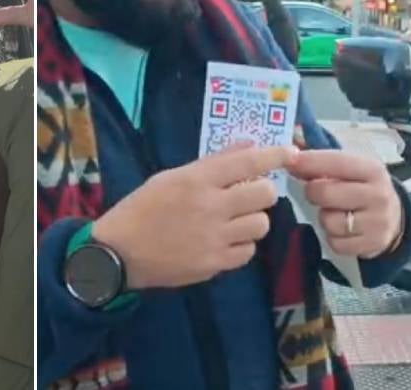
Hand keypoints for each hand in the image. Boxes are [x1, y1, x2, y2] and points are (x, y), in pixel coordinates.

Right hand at [91, 144, 297, 289]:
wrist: (119, 253)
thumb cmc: (142, 208)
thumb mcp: (171, 177)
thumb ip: (212, 163)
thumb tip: (247, 146)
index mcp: (196, 180)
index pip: (247, 162)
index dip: (275, 155)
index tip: (290, 152)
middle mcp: (210, 207)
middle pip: (265, 195)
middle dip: (262, 192)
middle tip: (248, 195)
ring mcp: (214, 238)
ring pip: (261, 225)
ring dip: (252, 220)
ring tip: (234, 221)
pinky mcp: (214, 265)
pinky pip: (247, 252)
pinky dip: (241, 245)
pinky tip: (224, 241)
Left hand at [286, 150, 403, 258]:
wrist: (395, 218)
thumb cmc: (363, 187)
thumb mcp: (352, 169)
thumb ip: (323, 161)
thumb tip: (291, 151)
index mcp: (372, 170)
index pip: (334, 162)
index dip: (308, 161)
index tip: (289, 161)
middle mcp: (378, 195)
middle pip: (324, 193)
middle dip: (313, 192)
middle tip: (316, 192)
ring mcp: (377, 223)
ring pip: (328, 221)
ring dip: (324, 217)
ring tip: (334, 212)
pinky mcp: (372, 245)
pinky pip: (335, 243)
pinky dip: (332, 237)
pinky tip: (342, 229)